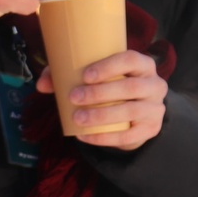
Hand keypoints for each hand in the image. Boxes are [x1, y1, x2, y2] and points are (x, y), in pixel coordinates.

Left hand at [35, 49, 166, 149]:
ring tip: (77, 118)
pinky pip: (129, 136)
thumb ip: (65, 75)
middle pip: (131, 87)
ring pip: (131, 111)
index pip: (131, 59)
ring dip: (101, 115)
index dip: (109, 67)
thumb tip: (42, 85)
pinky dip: (105, 137)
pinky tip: (85, 136)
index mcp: (142, 65)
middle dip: (100, 93)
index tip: (85, 76)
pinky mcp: (150, 129)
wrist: (133, 113)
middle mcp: (154, 84)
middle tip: (74, 97)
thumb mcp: (93, 76)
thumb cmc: (108, 86)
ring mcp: (155, 108)